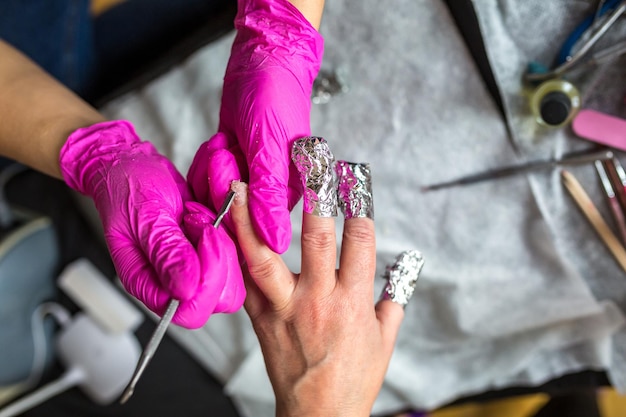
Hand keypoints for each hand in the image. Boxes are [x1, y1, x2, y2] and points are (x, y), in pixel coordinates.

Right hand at [59, 120, 243, 327]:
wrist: (131, 168)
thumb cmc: (129, 187)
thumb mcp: (147, 215)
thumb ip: (167, 253)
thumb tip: (185, 291)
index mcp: (147, 283)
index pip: (190, 310)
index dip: (207, 279)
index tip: (205, 236)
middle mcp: (169, 283)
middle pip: (216, 300)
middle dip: (220, 261)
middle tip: (204, 224)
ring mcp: (188, 271)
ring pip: (229, 279)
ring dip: (223, 246)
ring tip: (201, 218)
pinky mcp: (203, 256)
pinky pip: (230, 257)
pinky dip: (226, 235)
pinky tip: (205, 215)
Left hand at [187, 0, 323, 252]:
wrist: (260, 60)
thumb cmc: (274, 96)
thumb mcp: (270, 146)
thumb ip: (269, 196)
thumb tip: (277, 244)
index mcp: (286, 195)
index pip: (249, 225)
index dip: (230, 201)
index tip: (232, 166)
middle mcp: (267, 194)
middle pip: (224, 211)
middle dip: (219, 177)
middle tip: (231, 148)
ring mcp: (245, 182)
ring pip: (209, 195)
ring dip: (211, 165)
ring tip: (228, 141)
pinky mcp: (228, 169)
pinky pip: (202, 180)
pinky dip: (205, 160)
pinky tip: (221, 141)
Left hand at [229, 181, 404, 416]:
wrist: (317, 416)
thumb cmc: (352, 379)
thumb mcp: (385, 339)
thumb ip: (394, 298)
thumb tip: (407, 266)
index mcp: (352, 302)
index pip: (360, 241)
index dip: (359, 204)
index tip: (354, 176)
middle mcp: (317, 300)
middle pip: (316, 238)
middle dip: (315, 194)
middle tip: (309, 160)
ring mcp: (283, 308)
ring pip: (265, 257)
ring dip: (252, 217)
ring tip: (241, 185)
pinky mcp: (259, 317)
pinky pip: (245, 279)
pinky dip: (235, 249)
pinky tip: (225, 224)